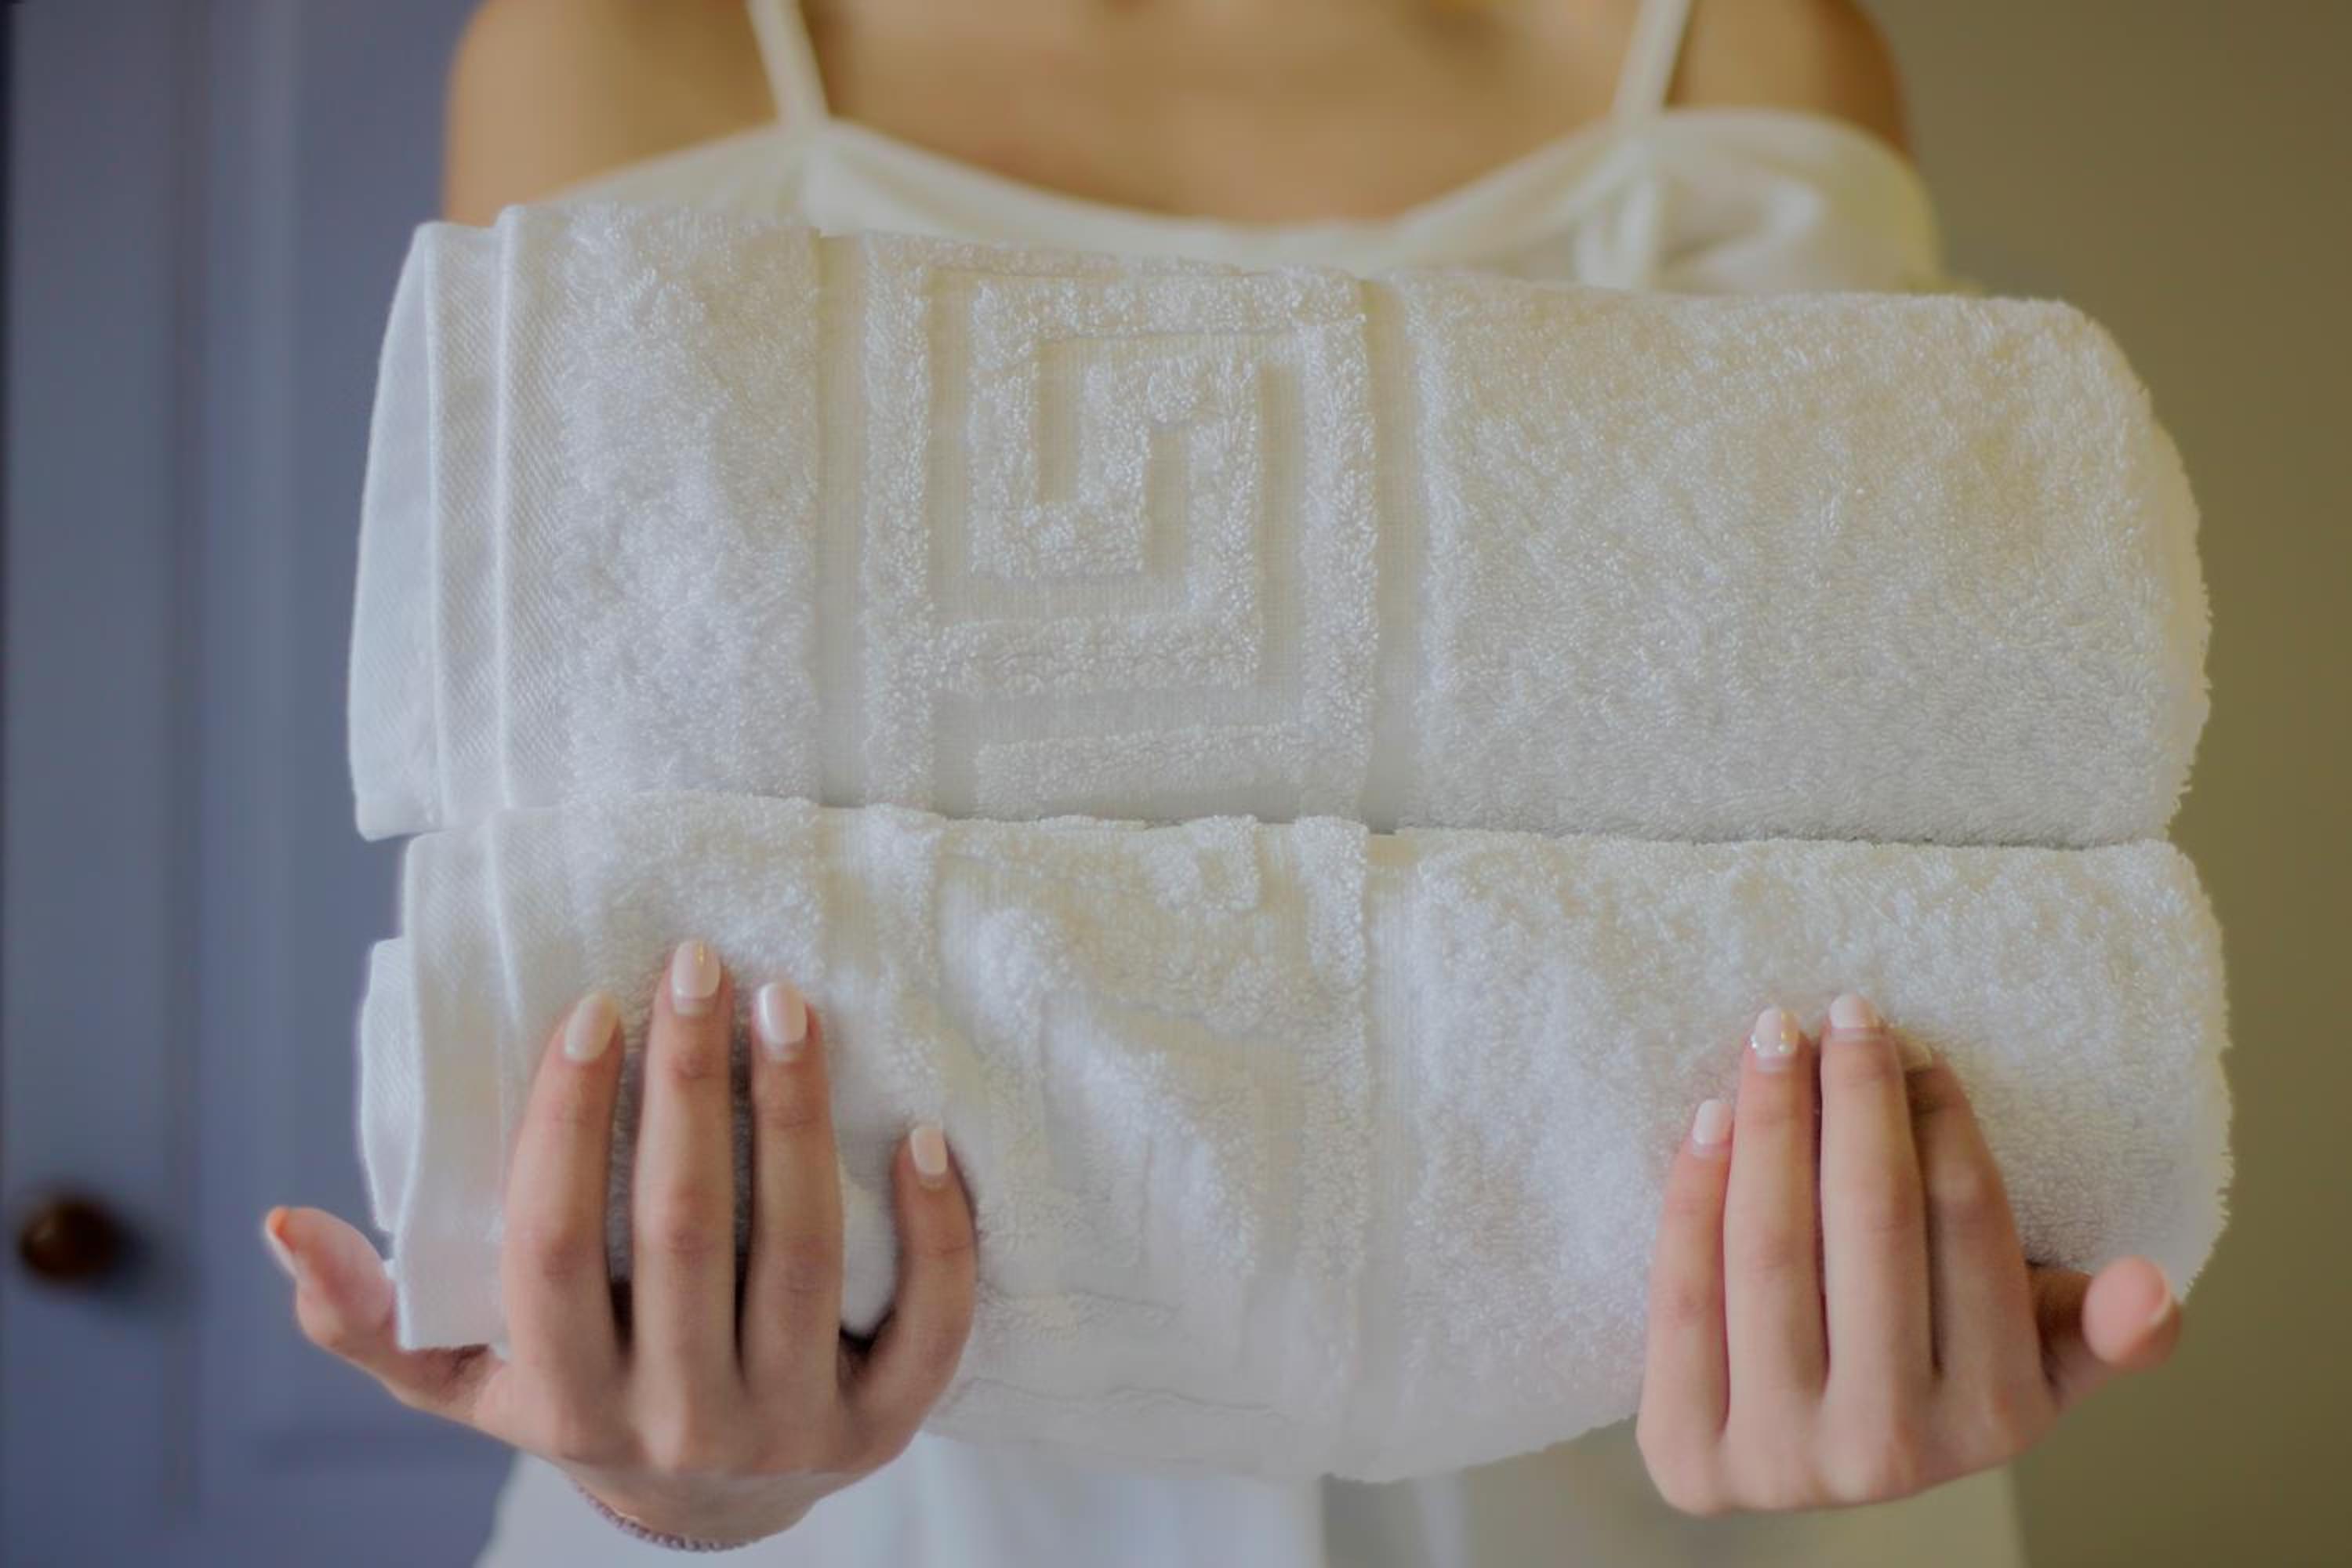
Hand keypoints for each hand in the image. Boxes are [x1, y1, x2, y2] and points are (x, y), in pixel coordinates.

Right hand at [263, 940, 977, 1545]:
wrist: (711, 1504)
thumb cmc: (580, 1395)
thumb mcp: (466, 1377)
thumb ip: (374, 1315)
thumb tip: (286, 1222)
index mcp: (567, 1401)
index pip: (553, 1248)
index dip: (567, 1124)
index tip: (592, 1007)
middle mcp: (679, 1421)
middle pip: (687, 1235)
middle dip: (689, 1087)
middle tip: (697, 964)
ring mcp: (793, 1426)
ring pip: (804, 1257)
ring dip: (798, 1120)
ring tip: (790, 1005)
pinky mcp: (887, 1424)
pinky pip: (933, 1328)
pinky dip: (937, 1231)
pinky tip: (923, 1134)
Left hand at [1635, 992, 2181, 1514]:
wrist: (1798, 1455)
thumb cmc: (1927, 1373)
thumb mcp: (2035, 1362)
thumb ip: (2100, 1330)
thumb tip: (2154, 1290)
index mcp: (1995, 1420)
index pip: (1965, 1225)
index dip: (1939, 1119)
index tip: (1914, 1045)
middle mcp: (1890, 1451)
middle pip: (1868, 1223)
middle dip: (1855, 1096)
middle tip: (1843, 1011)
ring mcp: (1780, 1459)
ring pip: (1769, 1248)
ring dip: (1769, 1121)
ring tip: (1774, 1037)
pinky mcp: (1686, 1454)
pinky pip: (1684, 1293)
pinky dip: (1695, 1192)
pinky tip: (1711, 1117)